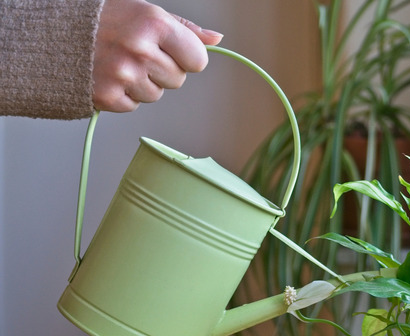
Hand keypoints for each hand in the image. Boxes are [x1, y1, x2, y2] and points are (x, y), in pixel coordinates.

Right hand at [92, 0, 222, 111]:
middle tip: (137, 54)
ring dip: (143, 83)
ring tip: (119, 62)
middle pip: (178, 80)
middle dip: (163, 70)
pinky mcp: (108, 96)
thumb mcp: (145, 13)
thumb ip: (183, 29)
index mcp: (153, 23)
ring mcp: (123, 74)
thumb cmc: (103, 19)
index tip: (172, 50)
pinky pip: (134, 105)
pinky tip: (107, 75)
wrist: (50, 34)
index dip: (187, 57)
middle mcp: (139, 49)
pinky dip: (123, 94)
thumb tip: (216, 40)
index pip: (198, 59)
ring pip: (157, 94)